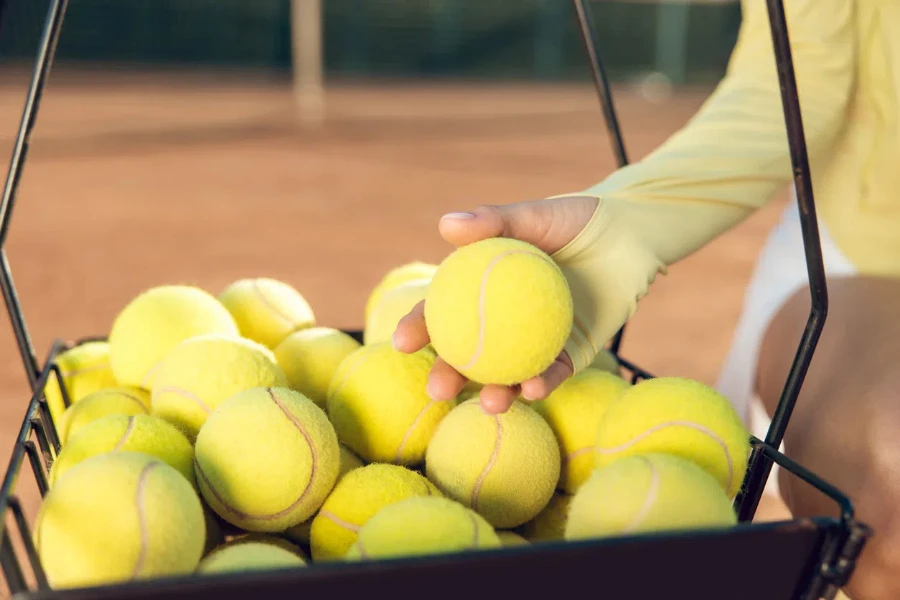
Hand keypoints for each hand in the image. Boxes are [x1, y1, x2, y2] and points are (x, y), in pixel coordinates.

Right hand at [392, 196, 597, 413]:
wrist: (628, 234)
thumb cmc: (574, 220)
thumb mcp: (533, 216)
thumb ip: (494, 220)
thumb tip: (446, 225)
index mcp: (484, 289)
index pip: (443, 312)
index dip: (420, 328)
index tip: (403, 342)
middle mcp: (505, 320)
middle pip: (469, 354)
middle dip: (450, 376)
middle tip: (437, 389)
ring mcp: (537, 340)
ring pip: (509, 373)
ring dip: (497, 392)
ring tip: (490, 402)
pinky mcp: (571, 354)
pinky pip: (554, 374)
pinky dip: (542, 383)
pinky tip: (532, 389)